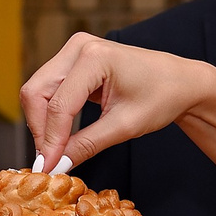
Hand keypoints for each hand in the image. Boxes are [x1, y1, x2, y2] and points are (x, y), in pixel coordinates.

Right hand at [20, 34, 215, 173]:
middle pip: (37, 92)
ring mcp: (74, 50)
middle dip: (40, 130)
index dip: (50, 140)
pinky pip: (48, 89)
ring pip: (38, 91)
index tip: (47, 169)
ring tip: (56, 152)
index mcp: (95, 57)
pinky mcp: (73, 60)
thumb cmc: (161, 97)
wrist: (179, 82)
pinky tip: (60, 137)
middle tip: (49, 162)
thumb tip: (55, 166)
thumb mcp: (124, 126)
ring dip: (42, 123)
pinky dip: (50, 115)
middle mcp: (79, 47)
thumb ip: (86, 145)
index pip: (59, 104)